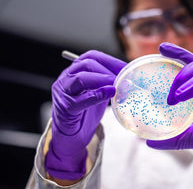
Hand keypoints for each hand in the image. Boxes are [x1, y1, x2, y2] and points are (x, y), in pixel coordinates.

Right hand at [45, 50, 125, 179]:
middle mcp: (66, 79)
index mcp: (74, 71)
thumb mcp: (98, 93)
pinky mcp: (65, 108)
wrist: (70, 135)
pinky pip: (80, 100)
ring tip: (116, 84)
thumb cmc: (84, 113)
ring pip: (80, 79)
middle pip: (86, 65)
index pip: (91, 57)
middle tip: (123, 77)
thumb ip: (108, 84)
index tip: (126, 67)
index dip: (110, 60)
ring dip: (102, 79)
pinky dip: (96, 95)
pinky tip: (109, 93)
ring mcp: (63, 93)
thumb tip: (129, 79)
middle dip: (107, 69)